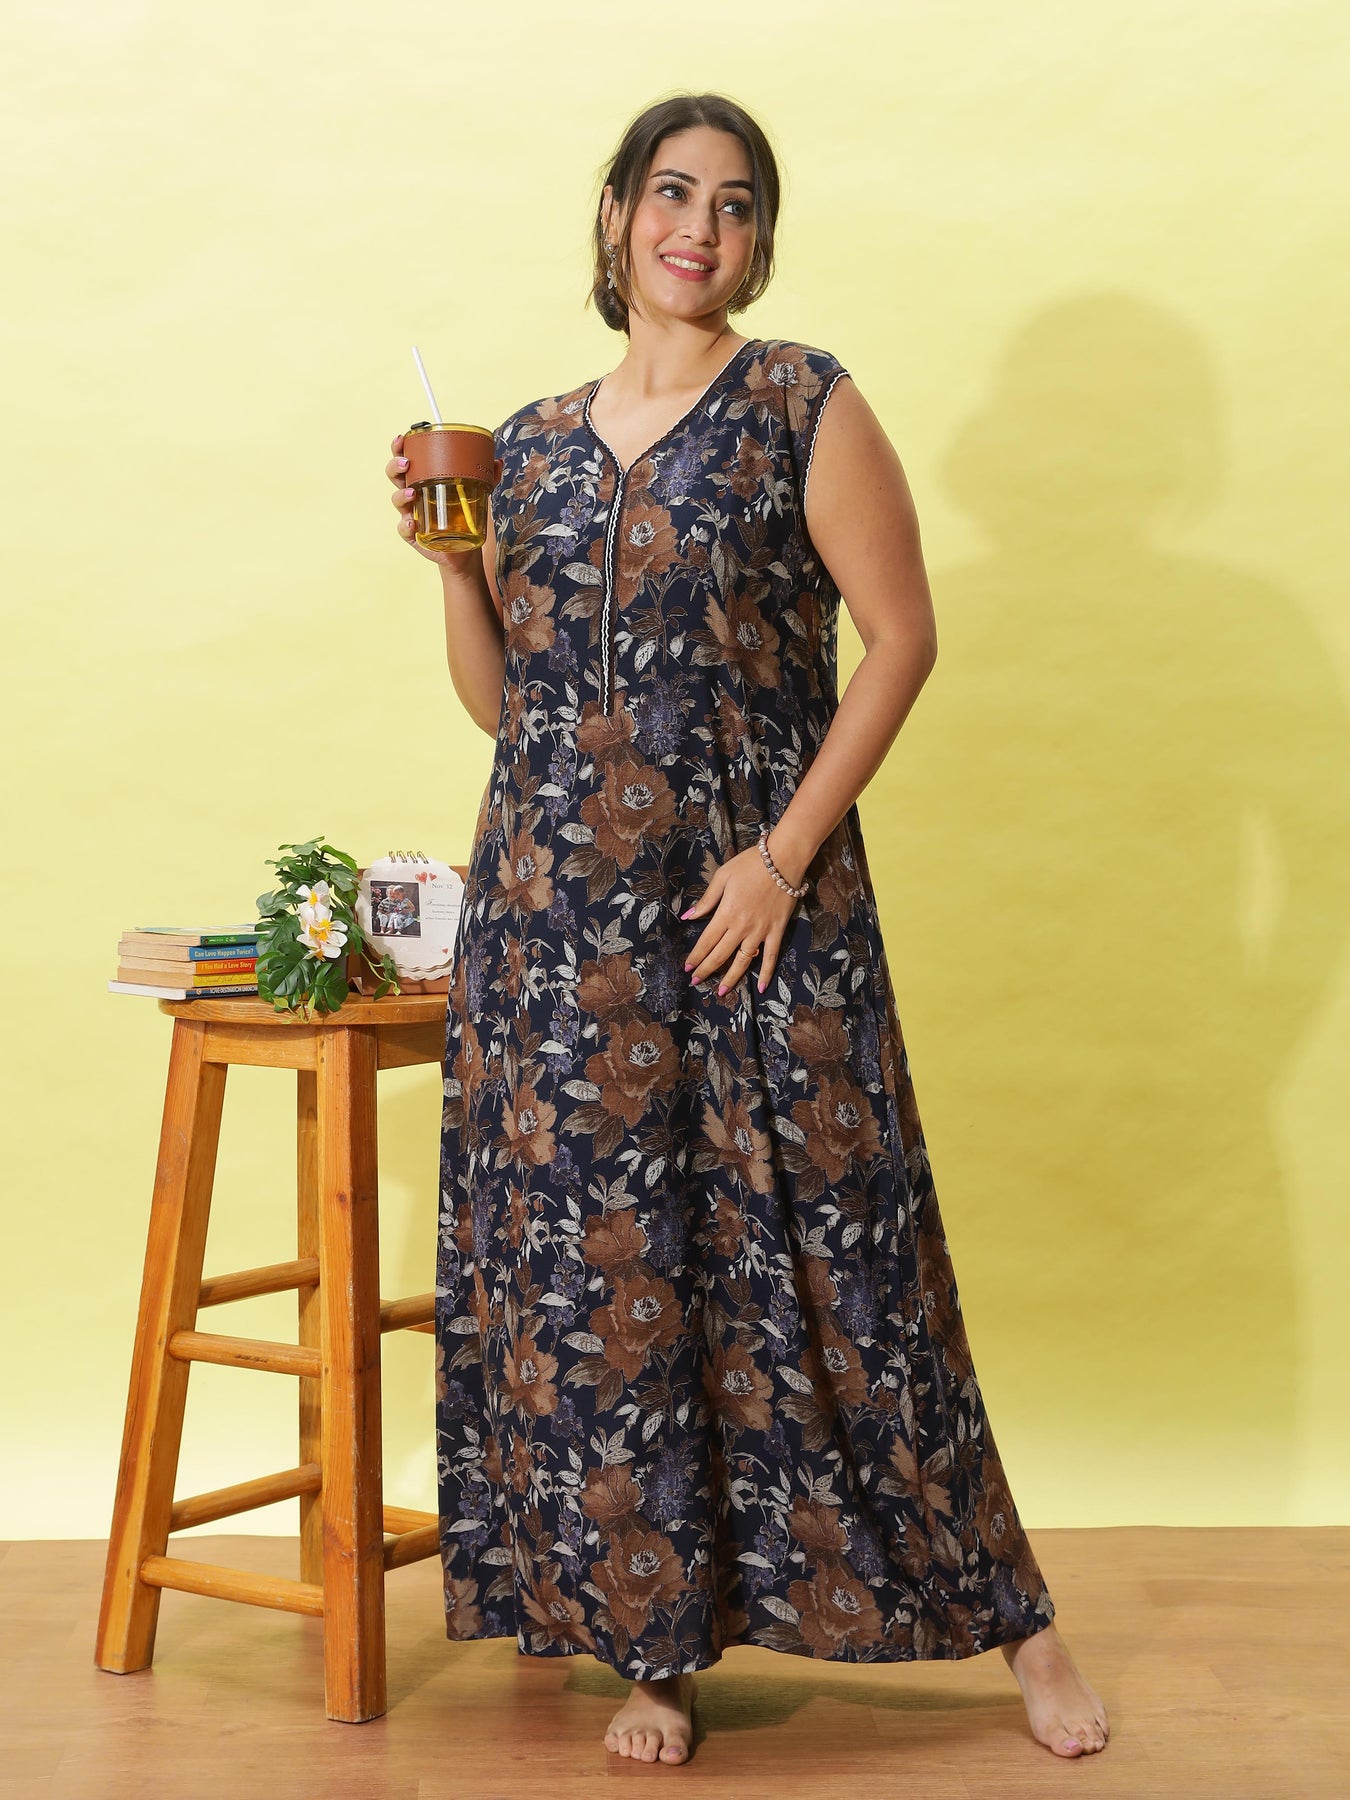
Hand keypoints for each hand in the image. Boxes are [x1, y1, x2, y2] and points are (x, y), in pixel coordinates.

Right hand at [386, 433, 503, 566]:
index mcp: (424, 479)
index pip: (407, 459)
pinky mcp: (413, 534)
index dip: (400, 448)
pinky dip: (406, 525)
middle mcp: (414, 495)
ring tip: (413, 493)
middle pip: (396, 476)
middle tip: (406, 463)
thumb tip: (497, 463)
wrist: (465, 549)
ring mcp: (411, 514)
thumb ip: (487, 478)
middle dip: (396, 467)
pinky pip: (404, 529)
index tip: (402, 438)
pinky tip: (412, 523)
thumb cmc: (464, 516)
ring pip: (398, 500)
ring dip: (402, 495)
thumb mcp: (477, 494)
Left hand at [681, 841, 802, 997]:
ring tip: (722, 992)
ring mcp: (761, 931)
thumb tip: (688, 916)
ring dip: (731, 978)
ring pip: (744, 961)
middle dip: (706, 970)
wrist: (782, 860)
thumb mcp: (722, 876)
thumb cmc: (750, 864)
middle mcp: (741, 927)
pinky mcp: (777, 931)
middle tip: (696, 982)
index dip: (696, 957)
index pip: (706, 941)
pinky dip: (767, 973)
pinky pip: (772, 956)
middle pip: (720, 955)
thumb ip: (706, 900)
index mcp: (725, 913)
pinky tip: (763, 987)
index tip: (687, 968)